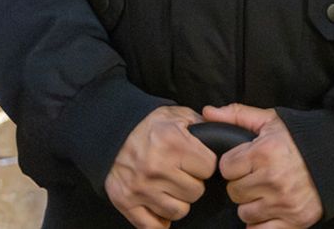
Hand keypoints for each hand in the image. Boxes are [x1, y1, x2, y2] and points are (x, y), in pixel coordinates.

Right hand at [104, 105, 216, 228]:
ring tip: (170, 187)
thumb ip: (203, 126)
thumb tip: (224, 136)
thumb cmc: (148, 125)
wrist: (110, 132)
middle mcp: (156, 168)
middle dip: (193, 183)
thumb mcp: (177, 115)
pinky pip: (152, 227)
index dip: (206, 165)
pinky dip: (159, 220)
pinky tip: (159, 206)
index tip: (197, 162)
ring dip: (178, 201)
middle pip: (195, 192)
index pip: (209, 168)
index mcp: (173, 144)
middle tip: (182, 174)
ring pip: (178, 211)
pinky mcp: (125, 202)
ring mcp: (140, 188)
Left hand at [203, 104, 323, 228]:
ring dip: (253, 204)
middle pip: (234, 192)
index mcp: (265, 152)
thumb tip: (207, 113)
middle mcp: (274, 179)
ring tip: (269, 190)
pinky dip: (262, 222)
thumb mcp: (271, 121)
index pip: (226, 168)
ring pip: (245, 212)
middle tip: (260, 175)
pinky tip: (271, 208)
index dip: (235, 163)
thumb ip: (237, 116)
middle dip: (244, 183)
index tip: (248, 160)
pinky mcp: (295, 220)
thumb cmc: (301, 138)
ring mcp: (284, 203)